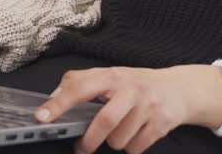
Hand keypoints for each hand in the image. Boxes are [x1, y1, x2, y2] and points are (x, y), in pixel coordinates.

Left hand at [36, 66, 221, 153]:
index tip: (42, 116)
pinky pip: (136, 148)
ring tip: (119, 132)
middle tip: (82, 147)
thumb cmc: (138, 84)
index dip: (58, 103)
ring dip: (114, 143)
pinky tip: (134, 135)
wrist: (179, 88)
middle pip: (105, 120)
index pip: (79, 87)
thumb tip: (55, 96)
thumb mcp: (111, 75)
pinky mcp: (161, 123)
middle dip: (90, 140)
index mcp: (112, 75)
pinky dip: (130, 148)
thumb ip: (83, 82)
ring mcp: (148, 106)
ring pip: (119, 139)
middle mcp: (130, 88)